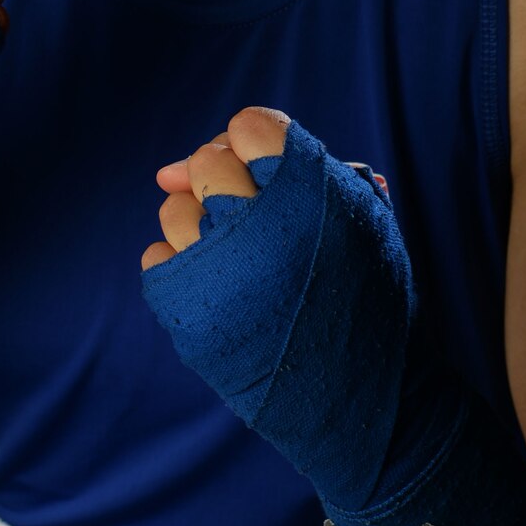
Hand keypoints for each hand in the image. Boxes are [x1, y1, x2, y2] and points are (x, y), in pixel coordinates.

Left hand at [138, 108, 525, 525]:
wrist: (366, 400)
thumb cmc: (366, 299)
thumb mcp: (362, 219)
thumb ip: (291, 171)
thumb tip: (171, 167)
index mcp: (312, 193)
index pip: (250, 125)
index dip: (258, 144)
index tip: (270, 174)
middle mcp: (261, 226)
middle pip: (208, 162)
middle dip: (226, 179)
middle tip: (254, 216)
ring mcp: (221, 273)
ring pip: (175, 211)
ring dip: (202, 225)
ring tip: (241, 259)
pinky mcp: (193, 317)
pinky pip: (158, 259)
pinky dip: (182, 268)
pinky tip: (220, 288)